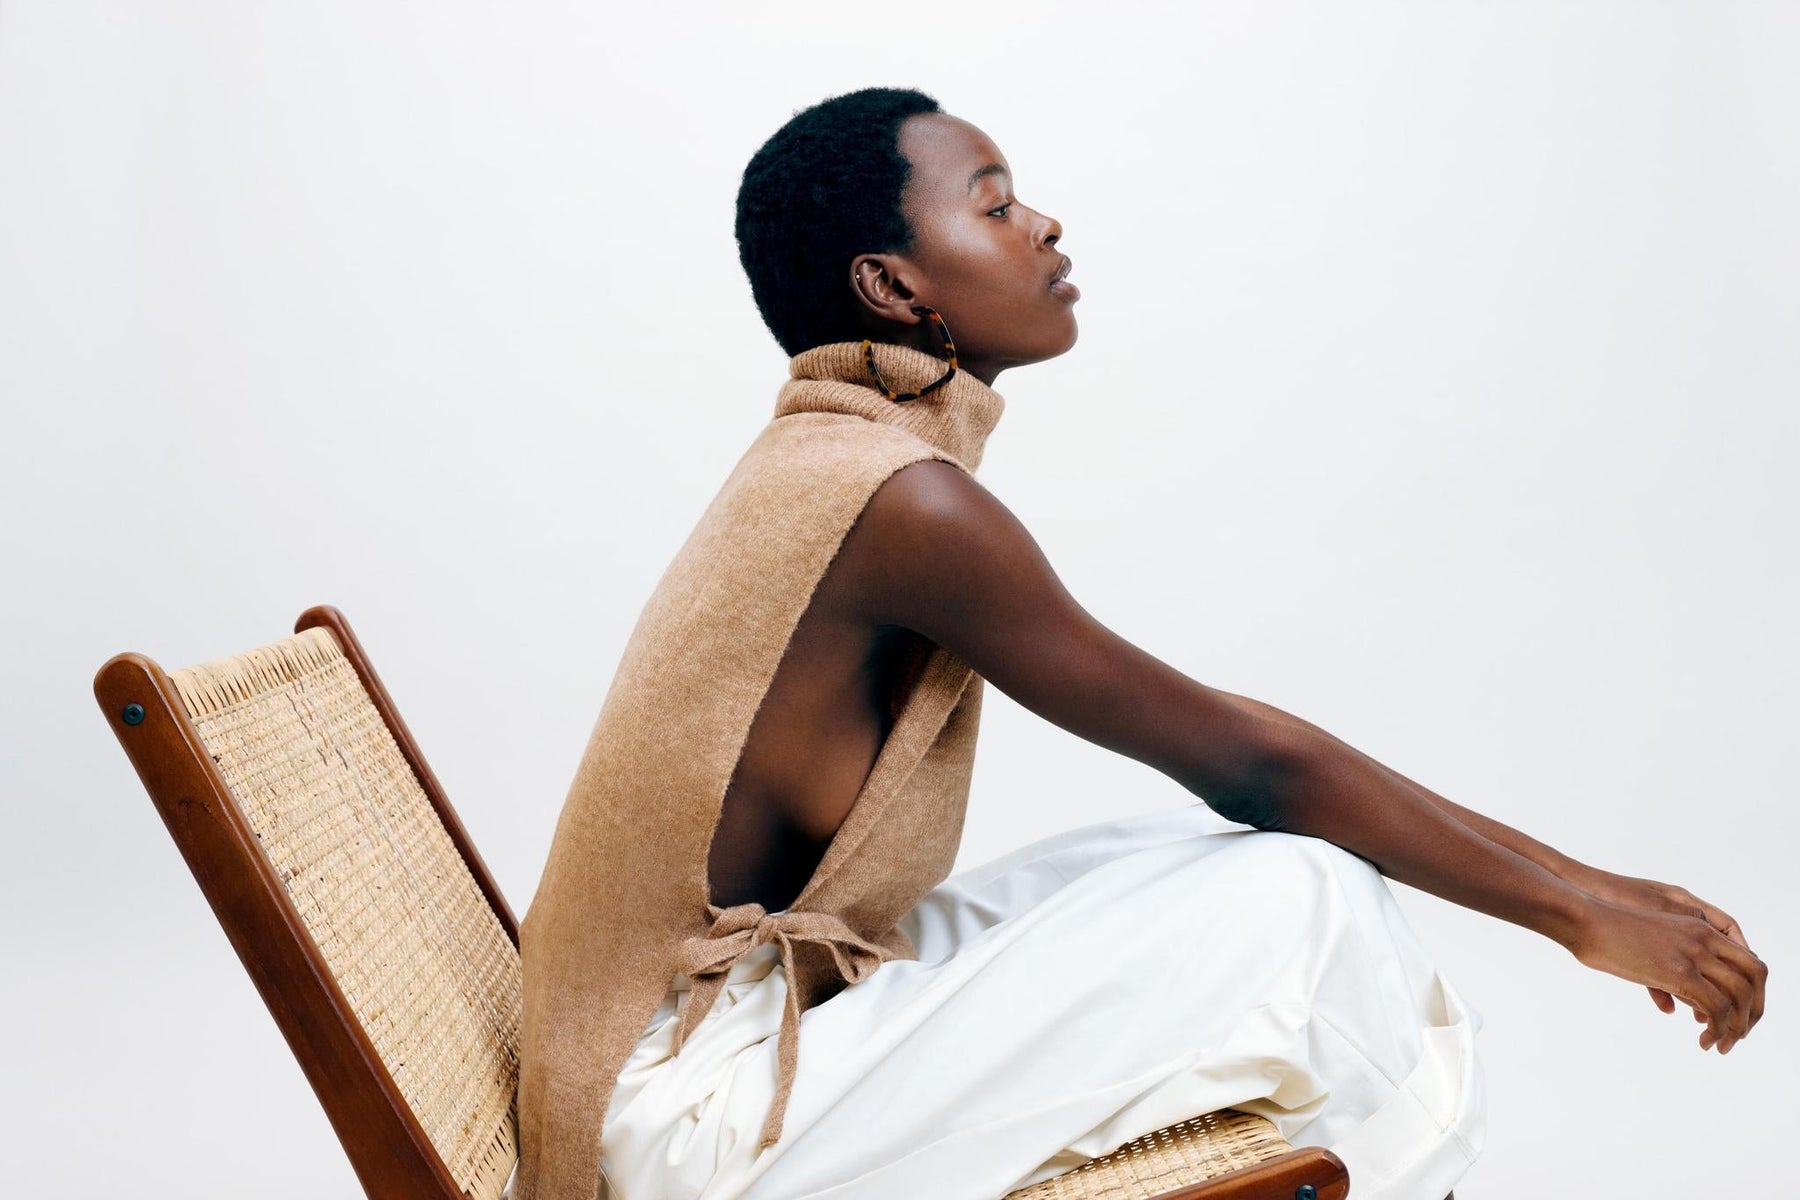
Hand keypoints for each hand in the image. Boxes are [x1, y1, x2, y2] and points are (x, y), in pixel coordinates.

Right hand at [1567, 895, 1766, 1053]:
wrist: (1584, 918)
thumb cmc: (1605, 931)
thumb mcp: (1648, 945)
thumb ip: (1667, 970)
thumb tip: (1673, 1006)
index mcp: (1698, 926)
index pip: (1747, 959)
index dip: (1749, 990)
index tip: (1736, 1014)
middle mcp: (1704, 937)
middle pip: (1755, 976)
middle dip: (1752, 1010)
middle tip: (1739, 1033)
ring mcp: (1694, 953)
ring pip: (1740, 994)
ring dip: (1737, 1026)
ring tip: (1723, 1044)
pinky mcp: (1680, 971)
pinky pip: (1716, 1007)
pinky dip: (1719, 1030)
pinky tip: (1705, 1042)